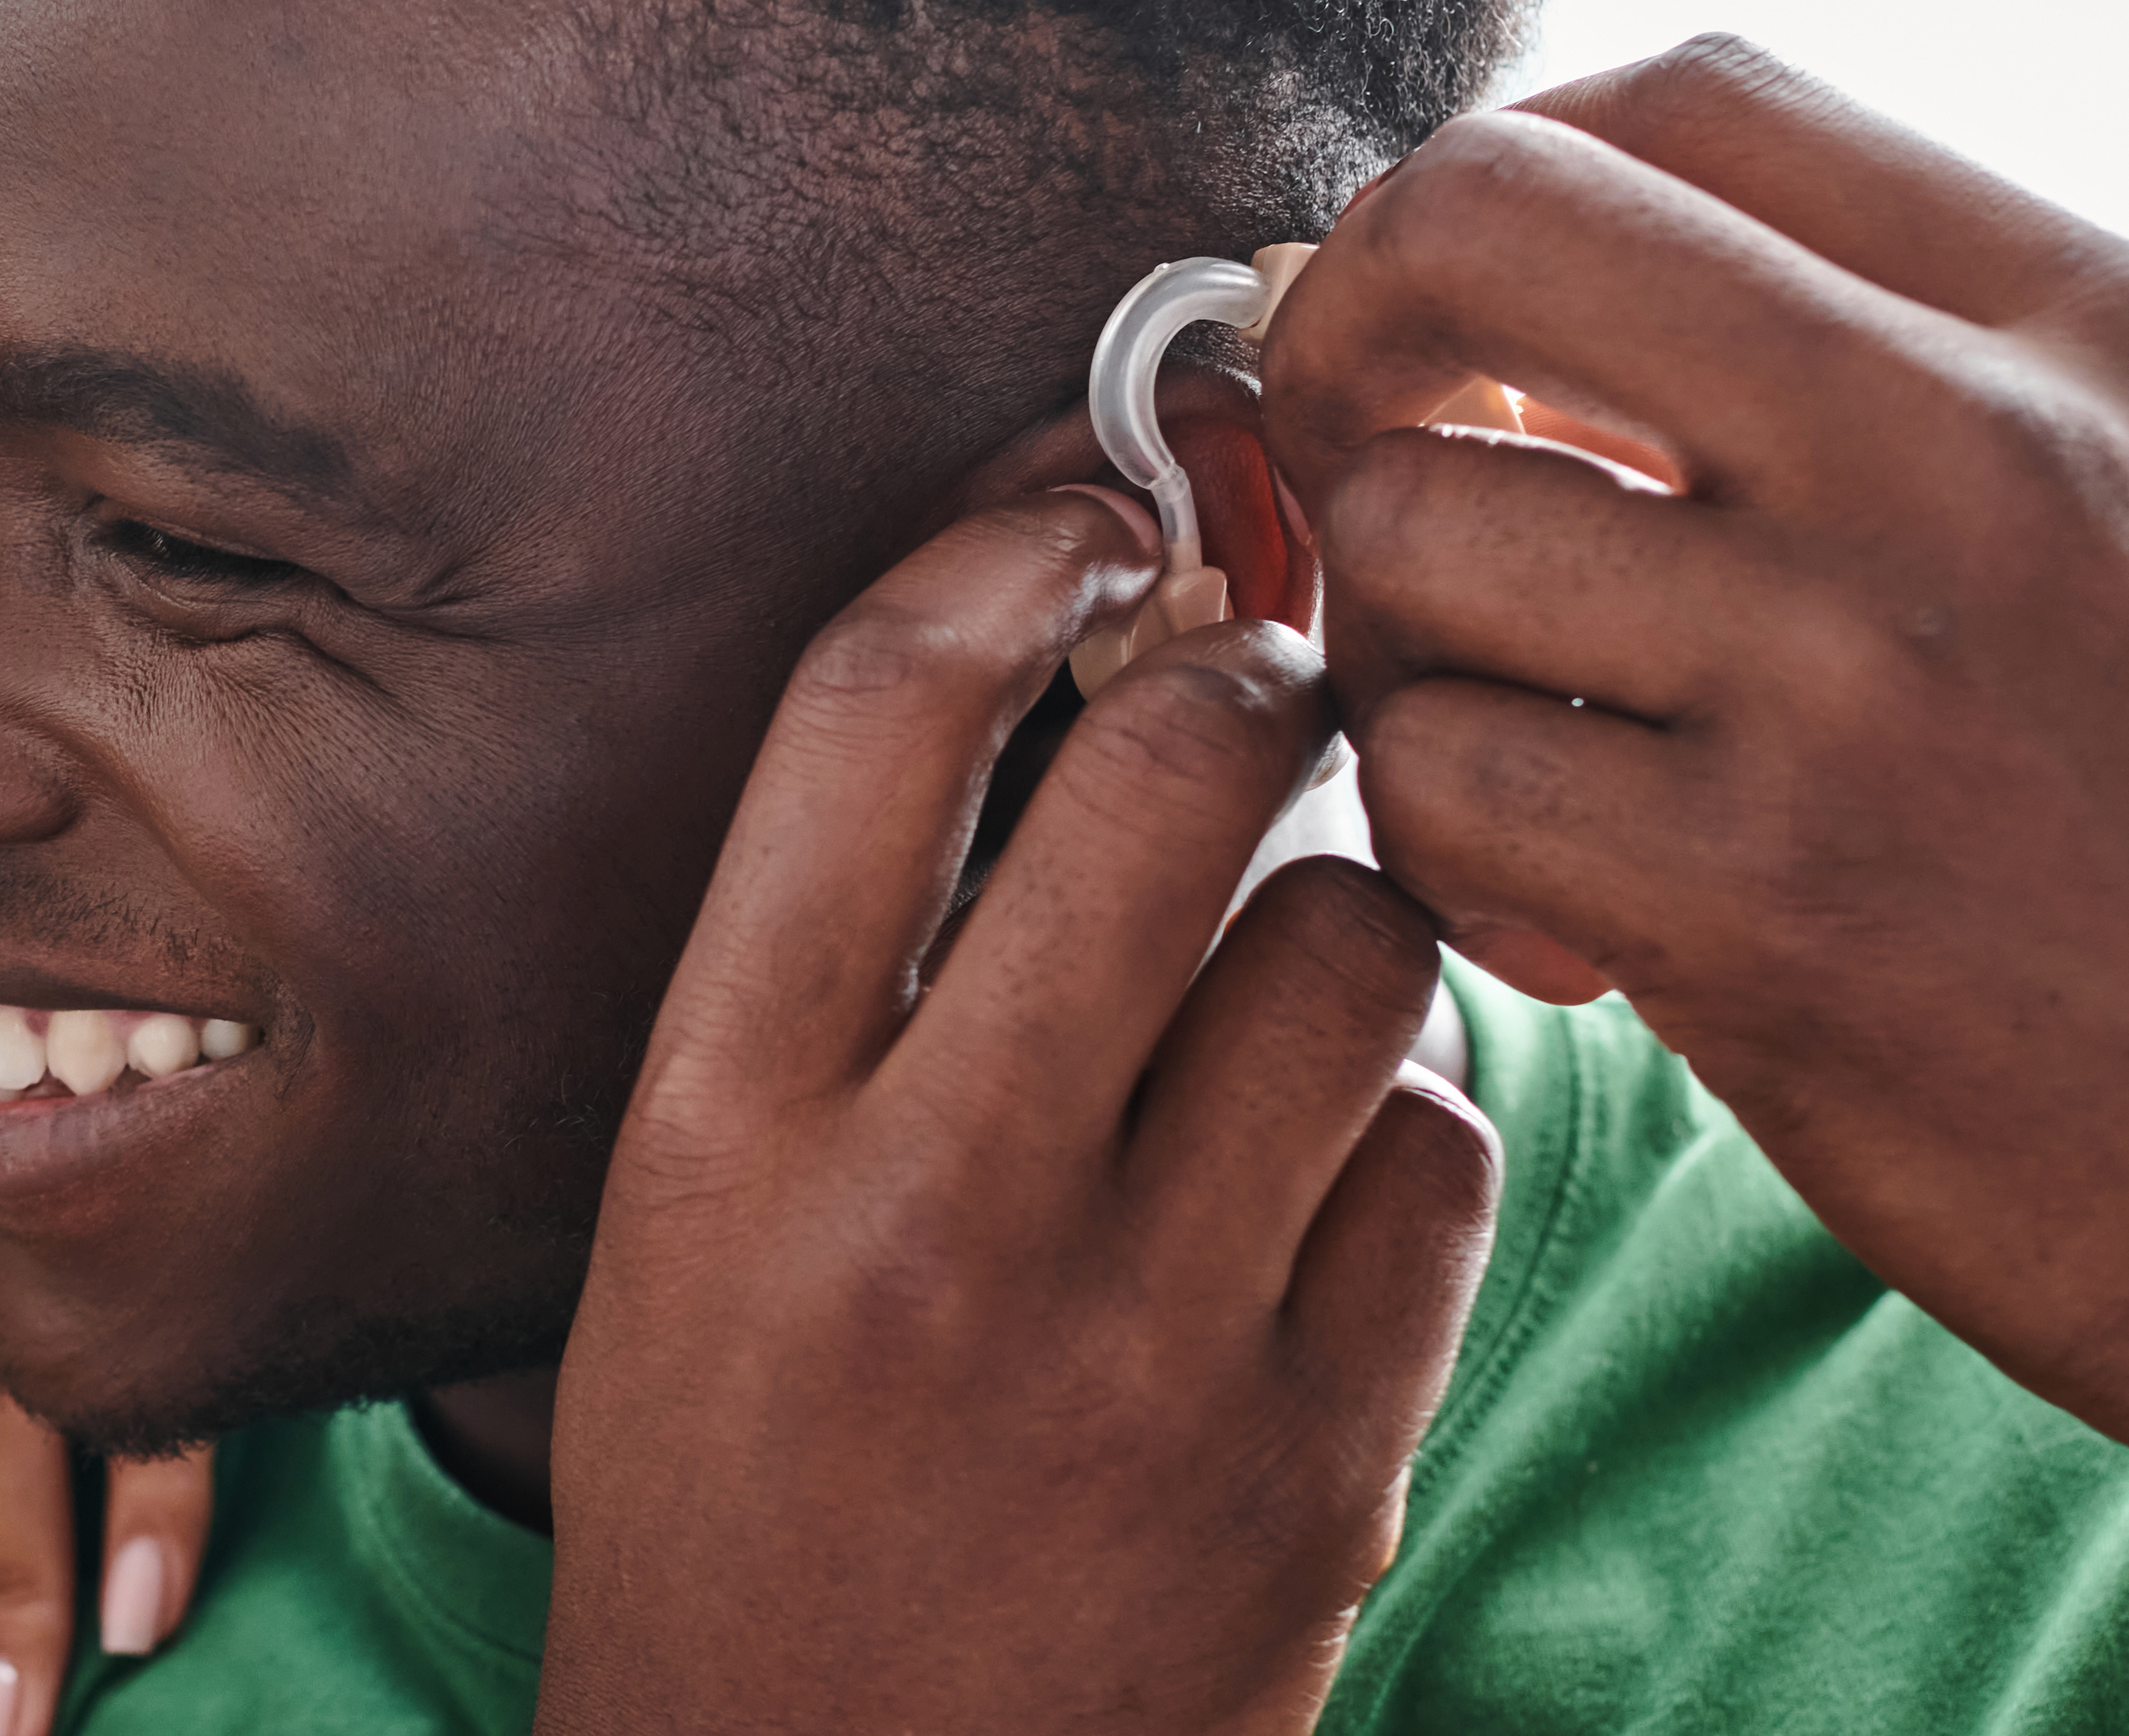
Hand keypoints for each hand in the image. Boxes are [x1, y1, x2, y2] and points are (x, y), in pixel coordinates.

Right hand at [533, 494, 1501, 1733]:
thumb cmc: (747, 1503)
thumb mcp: (692, 1228)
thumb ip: (834, 981)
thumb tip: (1061, 672)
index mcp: (718, 1137)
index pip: (872, 715)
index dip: (1009, 542)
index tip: (1084, 513)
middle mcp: (920, 1215)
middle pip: (1171, 774)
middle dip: (1244, 684)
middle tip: (1253, 694)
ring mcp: (1136, 1343)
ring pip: (1350, 945)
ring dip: (1336, 919)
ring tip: (1272, 986)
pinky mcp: (1316, 1460)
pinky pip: (1437, 1159)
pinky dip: (1392, 1142)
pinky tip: (1308, 1202)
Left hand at [1268, 38, 2128, 1728]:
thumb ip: (1929, 377)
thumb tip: (1584, 307)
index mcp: (2094, 332)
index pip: (1684, 101)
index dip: (1499, 199)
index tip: (1472, 347)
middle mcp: (1976, 455)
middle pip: (1487, 227)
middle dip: (1353, 346)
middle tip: (1383, 505)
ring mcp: (1857, 674)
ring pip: (1413, 527)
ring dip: (1397, 657)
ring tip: (1521, 774)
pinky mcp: (1758, 899)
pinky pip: (1431, 779)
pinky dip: (1438, 855)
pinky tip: (1569, 931)